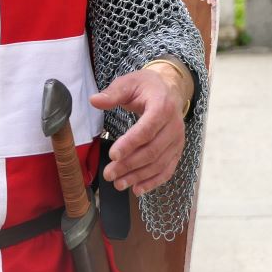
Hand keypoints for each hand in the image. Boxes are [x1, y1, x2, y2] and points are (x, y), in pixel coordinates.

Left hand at [91, 67, 186, 195]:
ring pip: (159, 163)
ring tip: (118, 184)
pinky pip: (167, 169)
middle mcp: (174, 125)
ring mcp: (177, 140)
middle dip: (129, 164)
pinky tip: (137, 189)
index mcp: (162, 106)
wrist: (170, 89)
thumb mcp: (129, 82)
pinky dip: (153, 182)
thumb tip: (94, 101)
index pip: (147, 129)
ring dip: (138, 176)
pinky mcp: (177, 150)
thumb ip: (113, 93)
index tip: (113, 155)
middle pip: (152, 150)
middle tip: (109, 174)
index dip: (130, 143)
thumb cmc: (146, 86)